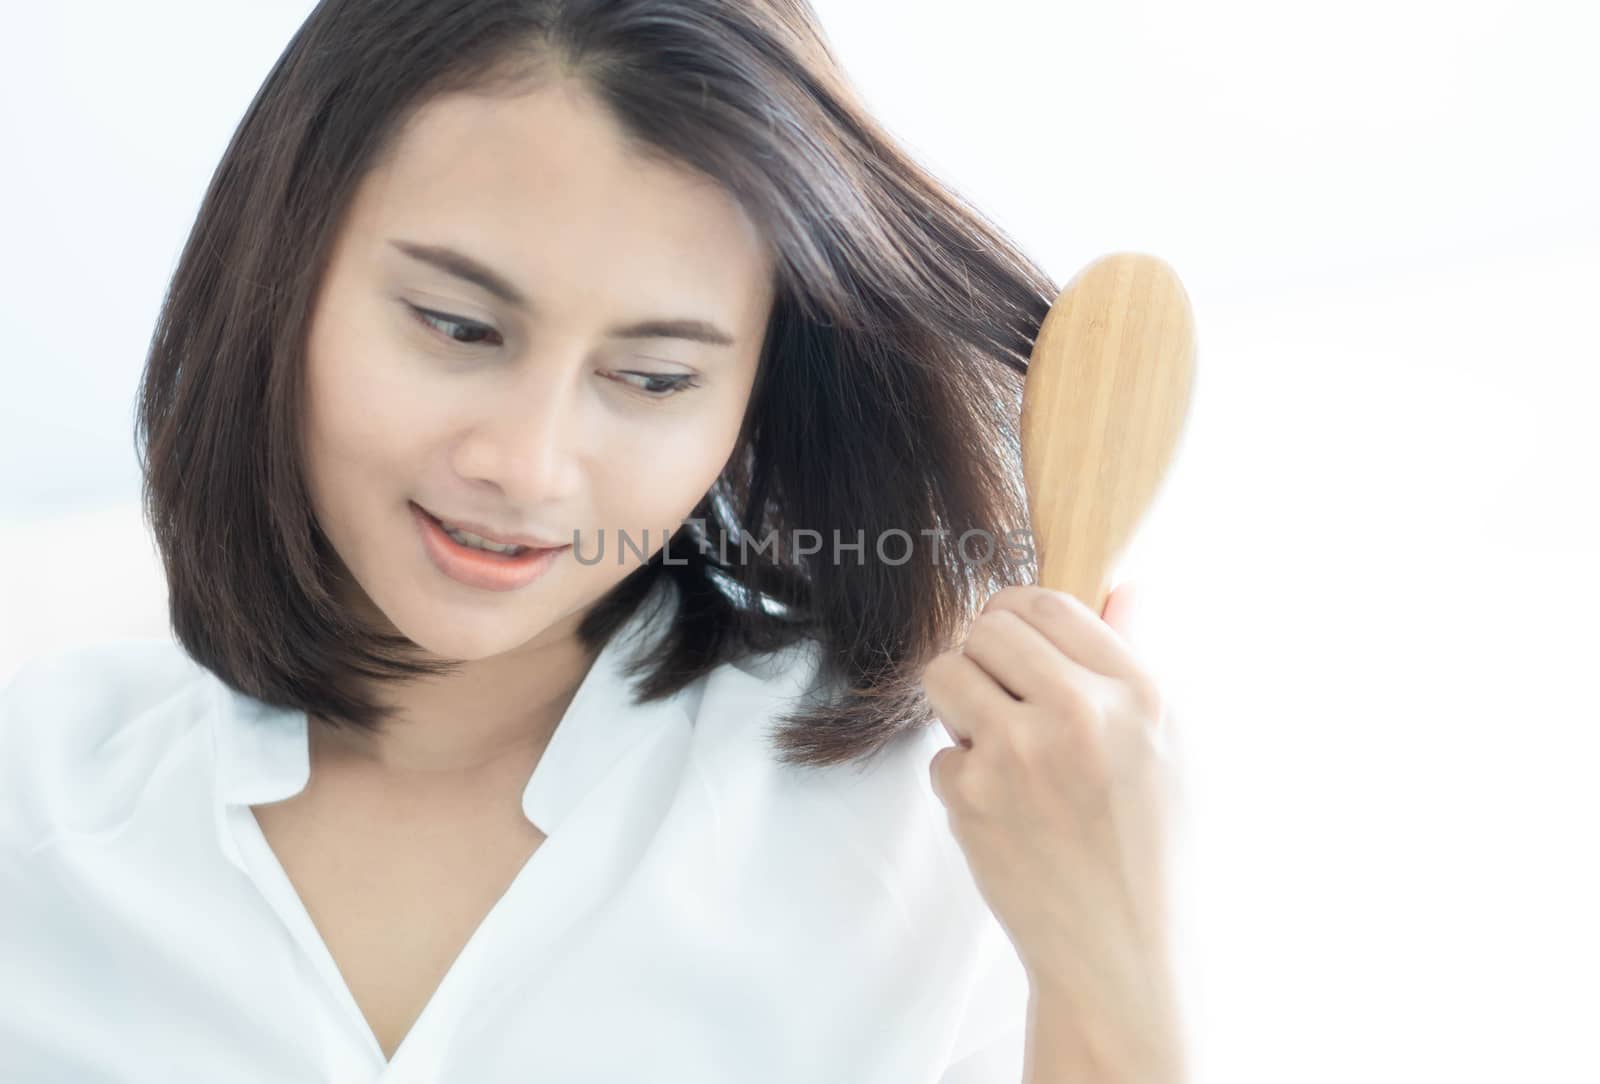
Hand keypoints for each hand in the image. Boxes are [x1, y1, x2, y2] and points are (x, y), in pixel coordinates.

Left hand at [922, 582, 1183, 1076]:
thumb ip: (1137, 660)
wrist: (1123, 954)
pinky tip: (1005, 814)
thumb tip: (1125, 588)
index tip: (1014, 646)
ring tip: (996, 746)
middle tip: (1001, 699)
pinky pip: (940, 755)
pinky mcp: (973, 798)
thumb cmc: (1153, 848)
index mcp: (1138, 692)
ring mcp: (1019, 754)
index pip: (1047, 603)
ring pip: (944, 675)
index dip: (1017, 617)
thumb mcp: (1173, 748)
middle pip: (985, 628)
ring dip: (959, 706)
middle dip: (983, 658)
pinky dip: (962, 781)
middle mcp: (1078, 713)